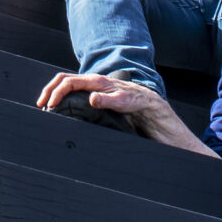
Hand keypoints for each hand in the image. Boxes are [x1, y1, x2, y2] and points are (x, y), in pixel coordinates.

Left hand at [36, 71, 215, 154]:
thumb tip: (70, 134)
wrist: (180, 143)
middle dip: (57, 87)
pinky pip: (129, 98)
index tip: (41, 106)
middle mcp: (120, 89)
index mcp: (110, 95)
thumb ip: (97, 124)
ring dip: (75, 87)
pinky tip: (97, 101)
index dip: (56, 90)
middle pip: (81, 78)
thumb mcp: (115, 130)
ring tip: (57, 100)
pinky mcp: (150, 104)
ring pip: (100, 82)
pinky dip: (111, 99)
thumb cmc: (149, 137)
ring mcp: (135, 94)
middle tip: (44, 104)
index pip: (77, 83)